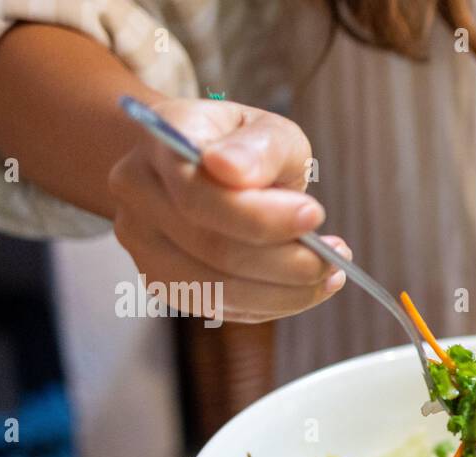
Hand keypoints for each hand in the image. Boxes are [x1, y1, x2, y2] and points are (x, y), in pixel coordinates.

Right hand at [108, 98, 349, 322]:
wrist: (202, 164)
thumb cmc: (243, 149)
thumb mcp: (267, 131)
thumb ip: (260, 148)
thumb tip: (233, 169)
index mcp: (161, 142)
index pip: (199, 193)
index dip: (262, 216)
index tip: (315, 216)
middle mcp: (137, 193)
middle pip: (211, 248)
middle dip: (286, 261)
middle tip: (337, 257)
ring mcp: (142, 243)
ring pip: (215, 288)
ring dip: (285, 291)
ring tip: (330, 275)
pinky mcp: (163, 281)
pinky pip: (220, 306)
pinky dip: (271, 303)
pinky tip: (304, 287)